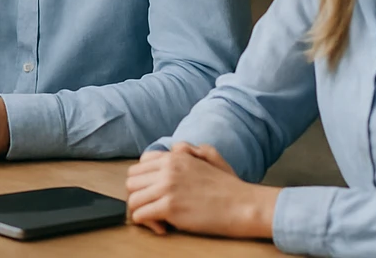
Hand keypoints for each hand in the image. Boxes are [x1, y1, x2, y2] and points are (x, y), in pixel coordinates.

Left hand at [126, 142, 277, 239]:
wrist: (244, 205)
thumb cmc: (229, 186)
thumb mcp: (210, 157)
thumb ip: (190, 150)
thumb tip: (175, 148)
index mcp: (175, 156)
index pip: (139, 166)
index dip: (143, 183)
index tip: (153, 194)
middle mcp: (167, 169)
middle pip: (131, 182)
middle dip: (139, 196)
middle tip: (153, 207)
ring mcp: (167, 188)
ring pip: (132, 199)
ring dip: (141, 211)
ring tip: (157, 218)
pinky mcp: (169, 207)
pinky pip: (140, 215)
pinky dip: (147, 224)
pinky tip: (162, 227)